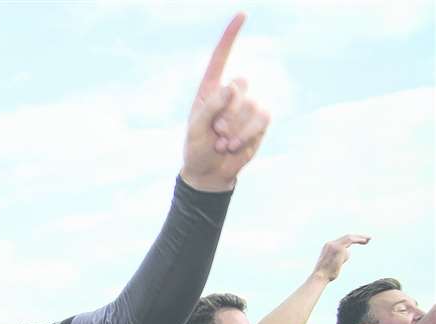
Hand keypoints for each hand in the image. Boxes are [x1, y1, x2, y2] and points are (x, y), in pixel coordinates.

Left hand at [180, 15, 269, 192]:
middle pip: (239, 85)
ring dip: (236, 129)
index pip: (221, 59)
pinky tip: (235, 146)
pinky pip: (262, 119)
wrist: (210, 172)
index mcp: (210, 90)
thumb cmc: (197, 148)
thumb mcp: (196, 129)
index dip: (230, 37)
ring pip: (251, 105)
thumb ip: (211, 107)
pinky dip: (248, 134)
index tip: (242, 15)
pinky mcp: (260, 121)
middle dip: (226, 112)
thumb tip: (233, 86)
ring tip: (223, 142)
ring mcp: (248, 106)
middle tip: (215, 132)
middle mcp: (231, 94)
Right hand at [311, 234, 369, 283]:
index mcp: (328, 246)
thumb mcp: (333, 263)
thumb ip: (339, 257)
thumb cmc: (326, 274)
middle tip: (368, 239)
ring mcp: (334, 245)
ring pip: (349, 238)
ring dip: (360, 238)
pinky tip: (365, 240)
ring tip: (369, 239)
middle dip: (358, 237)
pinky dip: (358, 239)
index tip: (361, 241)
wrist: (320, 277)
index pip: (342, 240)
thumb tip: (346, 255)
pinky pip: (350, 240)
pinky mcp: (338, 248)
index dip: (353, 239)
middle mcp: (330, 244)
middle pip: (347, 237)